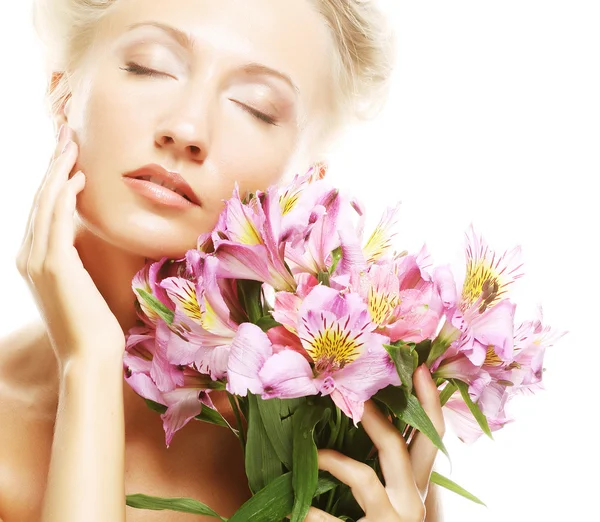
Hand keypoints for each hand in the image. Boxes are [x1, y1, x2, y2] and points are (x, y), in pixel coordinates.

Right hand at [15, 125, 125, 369]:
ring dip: (59, 170)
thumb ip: (76, 259)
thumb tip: (87, 238)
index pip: (42, 210)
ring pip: (45, 203)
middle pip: (39, 200)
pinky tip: (78, 176)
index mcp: (34, 260)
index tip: (69, 155)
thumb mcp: (82, 284)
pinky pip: (56, 219)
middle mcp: (28, 256)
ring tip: (73, 144)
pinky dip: (65, 194)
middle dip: (54, 165)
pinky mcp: (53, 264)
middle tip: (68, 136)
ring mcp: (37, 260)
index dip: (53, 179)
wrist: (90, 354)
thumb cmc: (94, 323)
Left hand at [307, 365, 444, 521]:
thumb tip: (363, 418)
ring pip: (362, 475)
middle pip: (397, 446)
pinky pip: (330, 520)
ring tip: (312, 455)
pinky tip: (294, 511)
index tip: (422, 365)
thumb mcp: (393, 499)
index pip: (433, 437)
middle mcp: (414, 502)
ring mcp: (396, 521)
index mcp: (418, 487)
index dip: (431, 401)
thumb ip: (386, 468)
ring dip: (331, 460)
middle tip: (342, 390)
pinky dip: (309, 512)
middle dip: (370, 414)